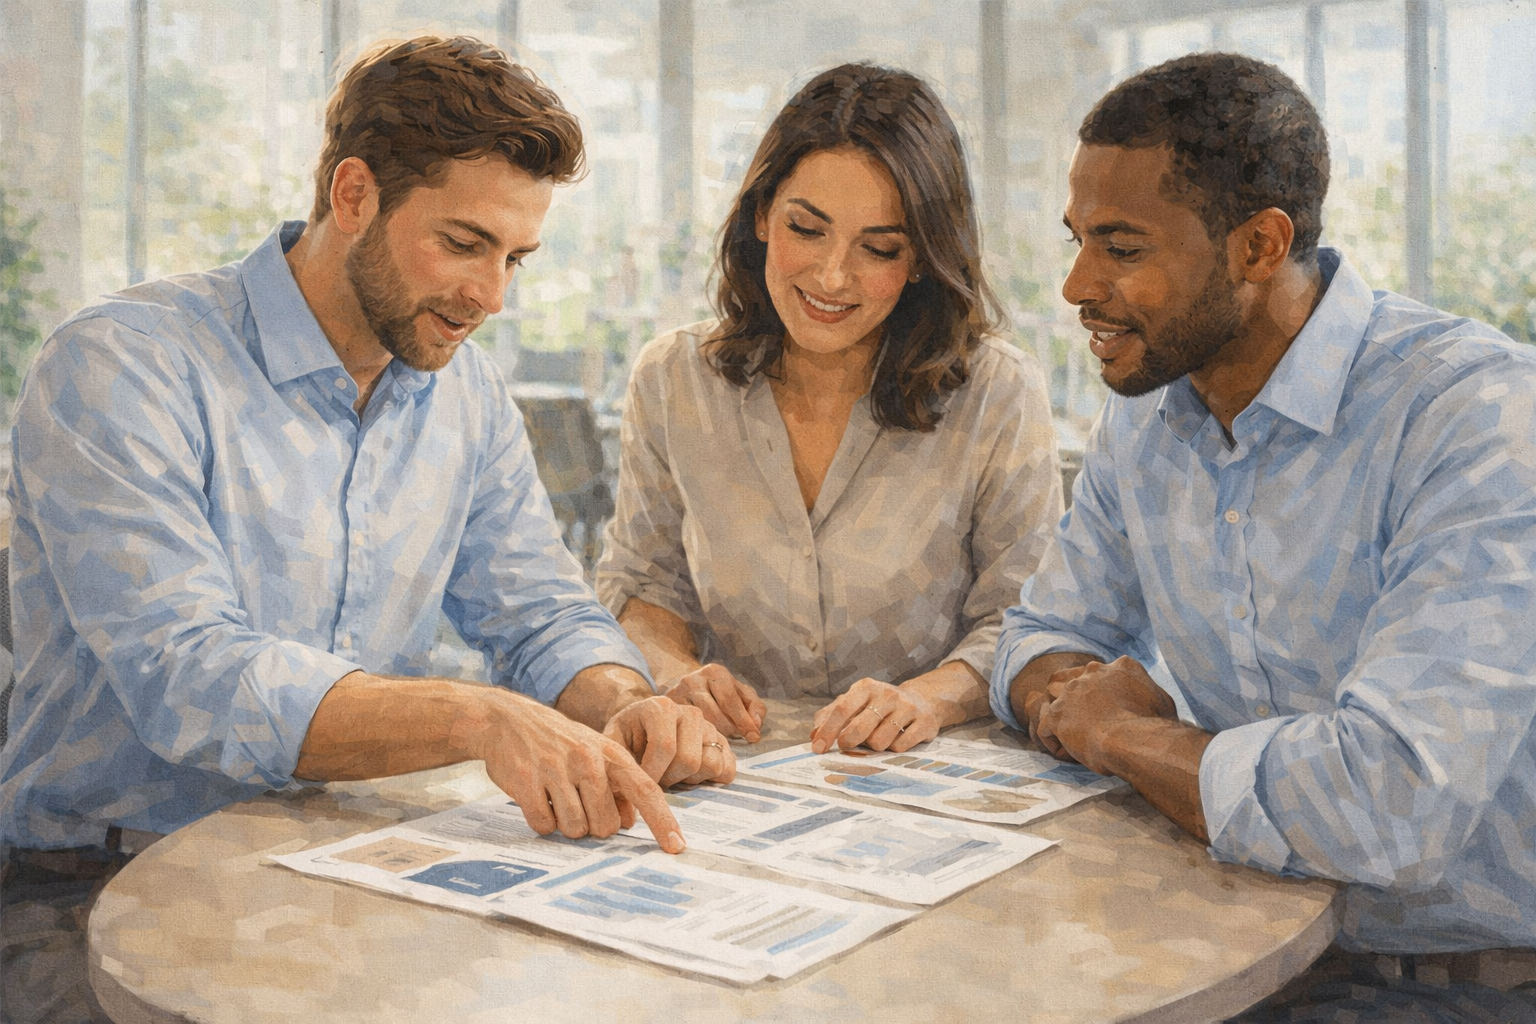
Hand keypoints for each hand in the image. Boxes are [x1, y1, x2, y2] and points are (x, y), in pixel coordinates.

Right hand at [470, 692, 686, 853]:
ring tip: (557, 798)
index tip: (677, 848)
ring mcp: (556, 770)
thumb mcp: (595, 752)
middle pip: (606, 826)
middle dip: (593, 825)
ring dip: (566, 824)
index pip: (646, 791)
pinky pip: (544, 825)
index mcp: (611, 753)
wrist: (508, 719)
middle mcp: (588, 760)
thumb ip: (617, 784)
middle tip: (578, 803)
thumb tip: (630, 822)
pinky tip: (537, 799)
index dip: (663, 822)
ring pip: (575, 829)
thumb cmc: (559, 742)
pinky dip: (542, 821)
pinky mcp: (526, 782)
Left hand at [604, 695, 736, 788]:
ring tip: (671, 773)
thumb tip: (617, 792)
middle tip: (655, 777)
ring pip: (711, 764)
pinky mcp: (722, 742)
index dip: (653, 773)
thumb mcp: (612, 742)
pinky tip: (688, 775)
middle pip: (689, 760)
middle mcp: (690, 713)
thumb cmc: (628, 736)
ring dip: (689, 779)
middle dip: (669, 778)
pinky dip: (709, 779)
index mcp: (661, 707)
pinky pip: (727, 769)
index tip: (641, 783)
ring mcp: (709, 727)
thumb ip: (613, 760)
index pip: (665, 746)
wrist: (643, 727)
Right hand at [663, 663, 765, 742]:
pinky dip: (698, 738)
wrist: (687, 684)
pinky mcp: (667, 709)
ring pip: (699, 723)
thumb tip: (755, 726)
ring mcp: (676, 694)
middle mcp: (693, 681)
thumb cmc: (720, 691)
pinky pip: (685, 728)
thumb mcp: (741, 693)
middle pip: (714, 715)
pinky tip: (705, 740)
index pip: (730, 700)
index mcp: (714, 672)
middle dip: (730, 730)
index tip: (753, 737)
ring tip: (721, 739)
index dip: (743, 721)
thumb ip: (754, 707)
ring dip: (714, 736)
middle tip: (736, 739)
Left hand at [810, 678, 938, 753]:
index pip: (841, 710)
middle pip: (859, 729)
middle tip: (848, 745)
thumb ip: (832, 715)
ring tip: (880, 736)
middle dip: (849, 742)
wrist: (922, 699)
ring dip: (875, 746)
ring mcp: (907, 708)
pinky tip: (897, 738)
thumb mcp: (856, 702)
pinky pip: (900, 747)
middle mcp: (887, 694)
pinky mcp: (924, 723)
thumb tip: (814, 734)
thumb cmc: (881, 704)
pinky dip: (895, 748)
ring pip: (880, 742)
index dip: (827, 731)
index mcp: (866, 687)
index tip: (818, 748)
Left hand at [1027, 656, 1176, 772]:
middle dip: (1079, 702)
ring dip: (1063, 718)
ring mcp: (1071, 692)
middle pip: (1076, 681)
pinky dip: (1056, 743)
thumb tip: (1148, 700)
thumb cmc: (1155, 725)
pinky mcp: (1056, 715)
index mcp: (1120, 666)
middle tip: (1092, 724)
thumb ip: (1147, 693)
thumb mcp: (1162, 700)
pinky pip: (1046, 729)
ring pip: (1056, 701)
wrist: (1136, 740)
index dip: (1103, 694)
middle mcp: (1092, 672)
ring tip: (1077, 738)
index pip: (1103, 672)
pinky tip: (1071, 754)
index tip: (1112, 712)